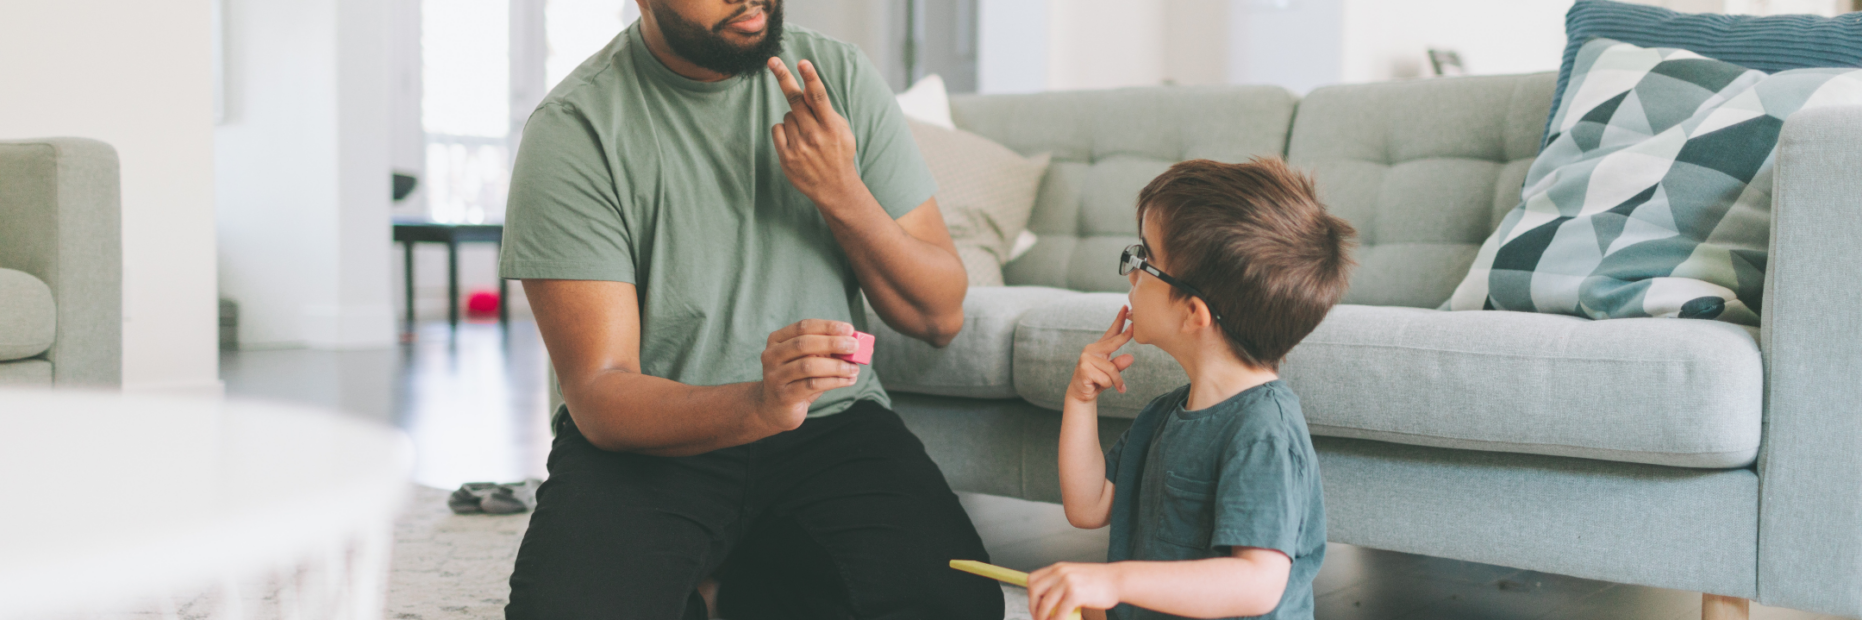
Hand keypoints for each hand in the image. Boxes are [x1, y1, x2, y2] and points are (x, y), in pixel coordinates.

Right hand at [756, 319, 863, 431]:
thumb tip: (856, 344)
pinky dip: (834, 381)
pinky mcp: (783, 396)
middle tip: (854, 346)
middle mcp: (771, 355)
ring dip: (836, 366)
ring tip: (854, 369)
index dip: (827, 327)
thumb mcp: (809, 360)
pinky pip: (812, 385)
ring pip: (808, 366)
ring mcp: (775, 376)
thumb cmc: (797, 379)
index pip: (803, 327)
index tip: (849, 329)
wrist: (775, 409)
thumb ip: (827, 351)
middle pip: (803, 344)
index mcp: (777, 340)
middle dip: (832, 343)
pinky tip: (849, 380)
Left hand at [768, 58, 861, 208]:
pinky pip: (777, 129)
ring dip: (794, 119)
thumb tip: (808, 88)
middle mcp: (815, 135)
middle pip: (795, 98)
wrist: (835, 187)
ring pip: (787, 115)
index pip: (819, 97)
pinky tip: (795, 142)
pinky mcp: (787, 157)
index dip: (811, 78)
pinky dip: (783, 131)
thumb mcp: (841, 130)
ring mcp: (799, 146)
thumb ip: (826, 111)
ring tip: (807, 136)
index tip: (803, 63)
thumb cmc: (838, 152)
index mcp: (832, 126)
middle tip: (772, 61)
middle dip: (783, 77)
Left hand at [1028, 562, 1122, 619]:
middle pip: (1034, 591)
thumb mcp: (1075, 576)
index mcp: (1058, 568)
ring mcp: (1067, 582)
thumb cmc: (1099, 581)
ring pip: (1045, 604)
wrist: (1118, 580)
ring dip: (1043, 617)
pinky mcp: (1075, 594)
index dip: (1030, 596)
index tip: (1034, 607)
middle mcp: (1060, 572)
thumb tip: (1047, 600)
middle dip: (1033, 608)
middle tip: (1038, 618)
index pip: (1033, 580)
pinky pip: (1059, 613)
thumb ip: (1060, 584)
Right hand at [1066, 306, 1135, 403]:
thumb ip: (1120, 364)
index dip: (1119, 319)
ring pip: (1113, 369)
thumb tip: (1130, 357)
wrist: (1081, 394)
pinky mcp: (1084, 368)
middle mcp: (1091, 349)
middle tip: (1134, 326)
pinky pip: (1106, 379)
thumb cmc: (1098, 381)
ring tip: (1112, 386)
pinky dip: (1107, 385)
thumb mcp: (1112, 373)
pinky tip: (1096, 385)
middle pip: (1114, 343)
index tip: (1126, 307)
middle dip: (1125, 336)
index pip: (1111, 332)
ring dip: (1115, 381)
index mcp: (1099, 347)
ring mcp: (1086, 358)